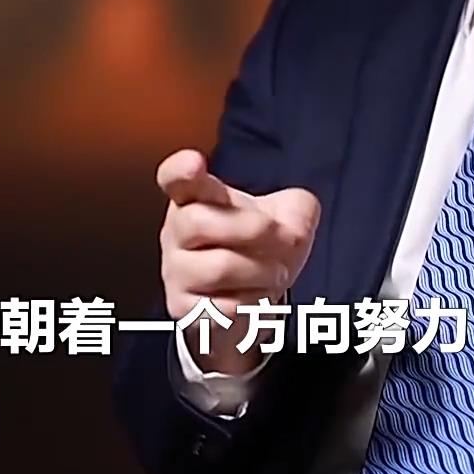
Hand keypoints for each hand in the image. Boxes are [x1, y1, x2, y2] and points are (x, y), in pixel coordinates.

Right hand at [156, 148, 320, 375]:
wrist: (251, 301)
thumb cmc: (260, 248)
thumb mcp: (288, 217)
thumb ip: (299, 208)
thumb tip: (295, 227)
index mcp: (197, 197)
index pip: (175, 177)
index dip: (180, 169)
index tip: (195, 163)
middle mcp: (177, 231)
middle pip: (198, 221)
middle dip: (253, 230)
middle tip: (284, 240)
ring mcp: (176, 271)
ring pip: (217, 267)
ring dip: (262, 271)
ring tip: (276, 274)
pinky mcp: (184, 309)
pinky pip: (223, 306)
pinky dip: (254, 303)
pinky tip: (258, 299)